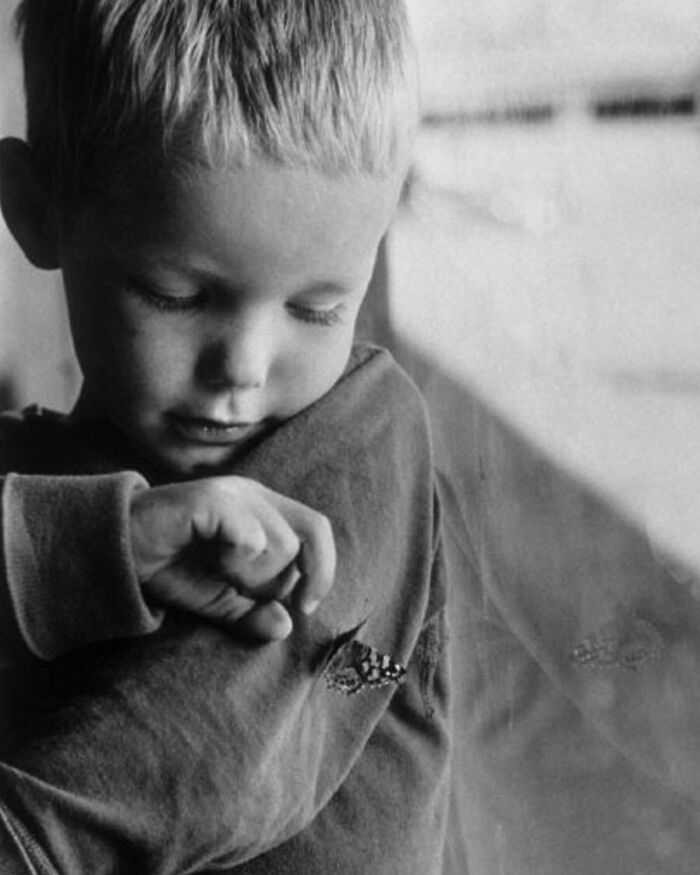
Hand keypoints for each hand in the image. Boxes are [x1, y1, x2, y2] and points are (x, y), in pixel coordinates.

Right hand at [129, 477, 335, 639]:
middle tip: (257, 594)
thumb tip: (286, 626)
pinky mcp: (213, 498)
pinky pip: (252, 539)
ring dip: (256, 575)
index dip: (321, 571)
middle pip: (313, 533)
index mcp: (265, 509)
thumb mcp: (219, 599)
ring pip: (283, 545)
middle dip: (294, 576)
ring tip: (221, 572)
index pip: (318, 530)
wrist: (118, 554)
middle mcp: (255, 494)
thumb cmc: (171, 568)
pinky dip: (237, 563)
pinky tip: (212, 561)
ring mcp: (235, 492)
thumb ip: (253, 611)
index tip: (301, 606)